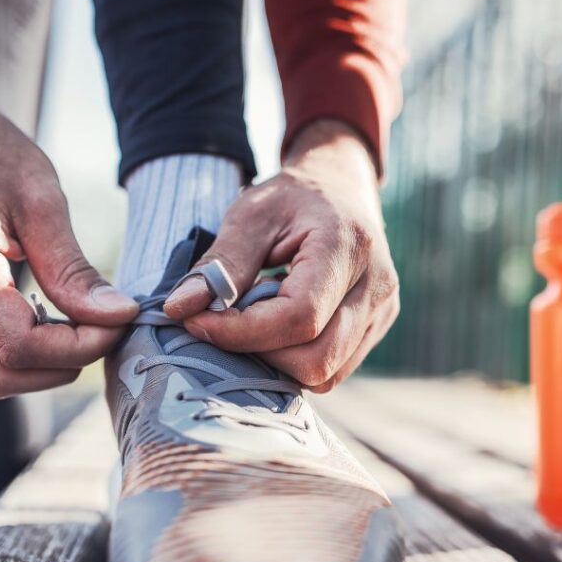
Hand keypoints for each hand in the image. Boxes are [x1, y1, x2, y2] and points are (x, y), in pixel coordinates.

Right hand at [0, 18, 138, 398]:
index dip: (78, 348)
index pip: (19, 344)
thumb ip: (74, 268)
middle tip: (105, 332)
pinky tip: (55, 324)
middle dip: (61, 366)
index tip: (119, 323)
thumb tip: (118, 316)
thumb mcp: (43, 199)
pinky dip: (21, 356)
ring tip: (83, 330)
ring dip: (41, 369)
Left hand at [164, 119, 399, 391]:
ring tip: (253, 322)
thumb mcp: (251, 214)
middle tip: (224, 324)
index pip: (299, 316)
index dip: (243, 331)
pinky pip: (333, 370)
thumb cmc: (293, 197)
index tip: (197, 322)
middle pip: (316, 358)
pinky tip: (276, 329)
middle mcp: (376, 286)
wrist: (341, 187)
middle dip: (260, 352)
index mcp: (348, 246)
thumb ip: (219, 263)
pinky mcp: (377, 328)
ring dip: (277, 361)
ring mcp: (383, 312)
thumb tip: (178, 309)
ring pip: (325, 374)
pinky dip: (295, 361)